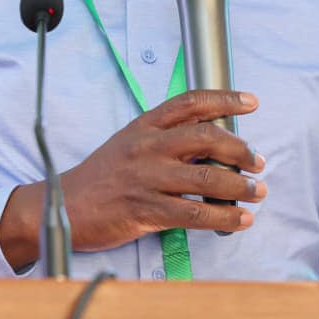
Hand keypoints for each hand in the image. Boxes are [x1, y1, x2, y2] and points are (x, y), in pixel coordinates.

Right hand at [0, 90, 265, 268]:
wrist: (59, 207)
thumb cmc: (100, 178)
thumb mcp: (128, 144)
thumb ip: (163, 140)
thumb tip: (210, 145)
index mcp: (144, 126)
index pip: (190, 103)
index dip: (224, 98)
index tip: (251, 102)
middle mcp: (147, 146)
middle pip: (206, 137)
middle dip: (240, 148)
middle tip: (259, 161)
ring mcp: (146, 177)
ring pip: (205, 177)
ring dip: (239, 185)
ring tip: (257, 191)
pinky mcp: (144, 209)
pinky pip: (193, 213)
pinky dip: (223, 217)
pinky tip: (240, 220)